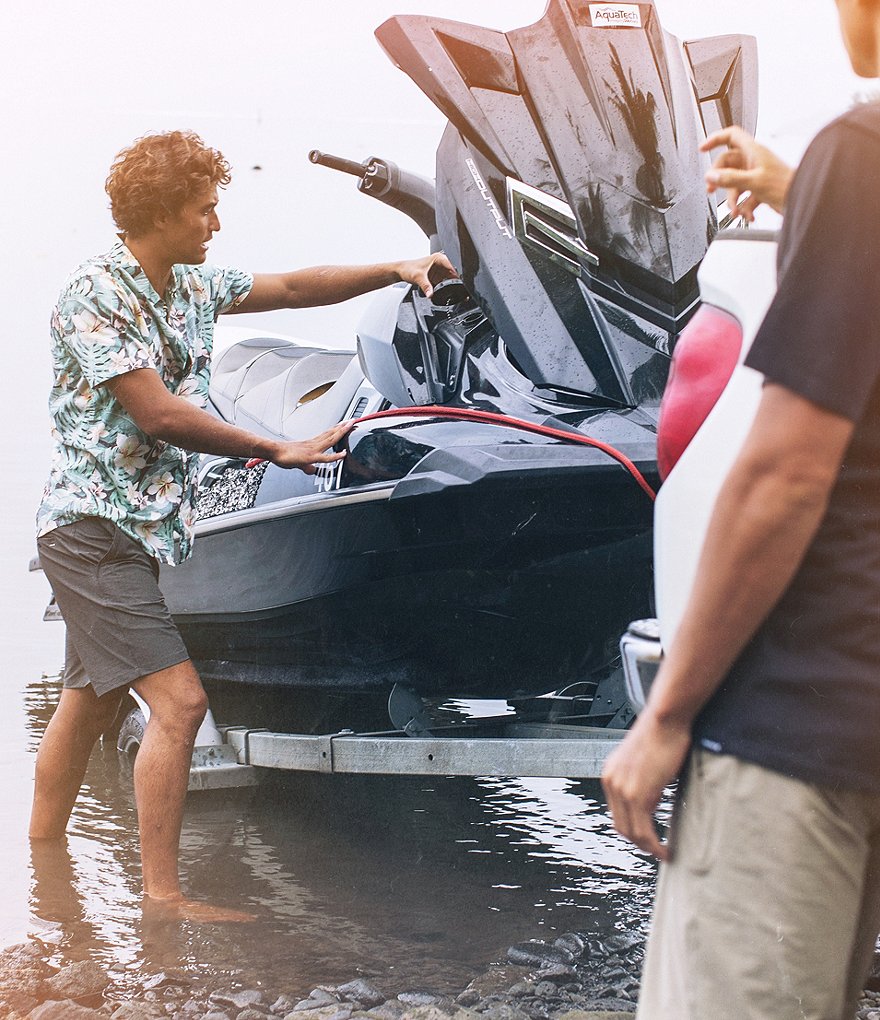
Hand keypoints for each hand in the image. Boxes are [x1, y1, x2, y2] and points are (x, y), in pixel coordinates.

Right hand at [269, 422, 353, 473]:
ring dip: (341, 432)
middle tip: (353, 420)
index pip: (327, 434)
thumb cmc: (282, 454)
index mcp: (311, 443)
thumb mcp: (299, 462)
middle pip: (332, 433)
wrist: (273, 451)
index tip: (345, 424)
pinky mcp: (311, 457)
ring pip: (331, 440)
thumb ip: (307, 466)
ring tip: (350, 426)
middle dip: (343, 427)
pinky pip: (326, 457)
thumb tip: (312, 470)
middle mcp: (314, 444)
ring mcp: (313, 449)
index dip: (337, 429)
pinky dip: (335, 455)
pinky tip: (343, 454)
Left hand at [395, 252, 457, 297]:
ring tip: (452, 292)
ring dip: (451, 286)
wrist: (402, 272)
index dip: (457, 275)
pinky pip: (445, 284)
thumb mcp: (418, 277)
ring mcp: (440, 271)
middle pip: (454, 274)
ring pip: (451, 280)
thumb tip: (431, 294)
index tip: (459, 284)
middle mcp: (441, 263)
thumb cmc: (408, 269)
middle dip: (456, 282)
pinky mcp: (438, 277)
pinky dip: (446, 289)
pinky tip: (445, 292)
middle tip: (457, 290)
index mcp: (439, 258)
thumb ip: (426, 286)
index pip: (453, 266)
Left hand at [601, 709, 691, 860]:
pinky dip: (654, 846)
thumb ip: (643, 781)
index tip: (648, 837)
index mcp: (611, 773)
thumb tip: (652, 803)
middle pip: (621, 825)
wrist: (666, 718)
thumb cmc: (662, 733)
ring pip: (632, 832)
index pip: (617, 811)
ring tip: (663, 853)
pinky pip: (643, 831)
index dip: (633, 827)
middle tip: (657, 850)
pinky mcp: (637, 795)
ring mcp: (622, 789)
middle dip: (639, 841)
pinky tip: (665, 851)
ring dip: (648, 847)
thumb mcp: (646, 761)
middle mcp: (611, 782)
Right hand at [701, 126, 793, 221]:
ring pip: (734, 184)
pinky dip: (743, 207)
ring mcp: (756, 175)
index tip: (703, 148)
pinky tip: (747, 214)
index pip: (731, 136)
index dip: (715, 139)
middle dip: (719, 179)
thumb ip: (730, 179)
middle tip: (712, 188)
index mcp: (754, 151)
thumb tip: (711, 177)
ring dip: (732, 199)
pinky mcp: (759, 189)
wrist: (803, 199)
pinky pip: (743, 196)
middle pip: (727, 165)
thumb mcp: (754, 182)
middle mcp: (754, 161)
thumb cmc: (787, 185)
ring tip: (735, 210)